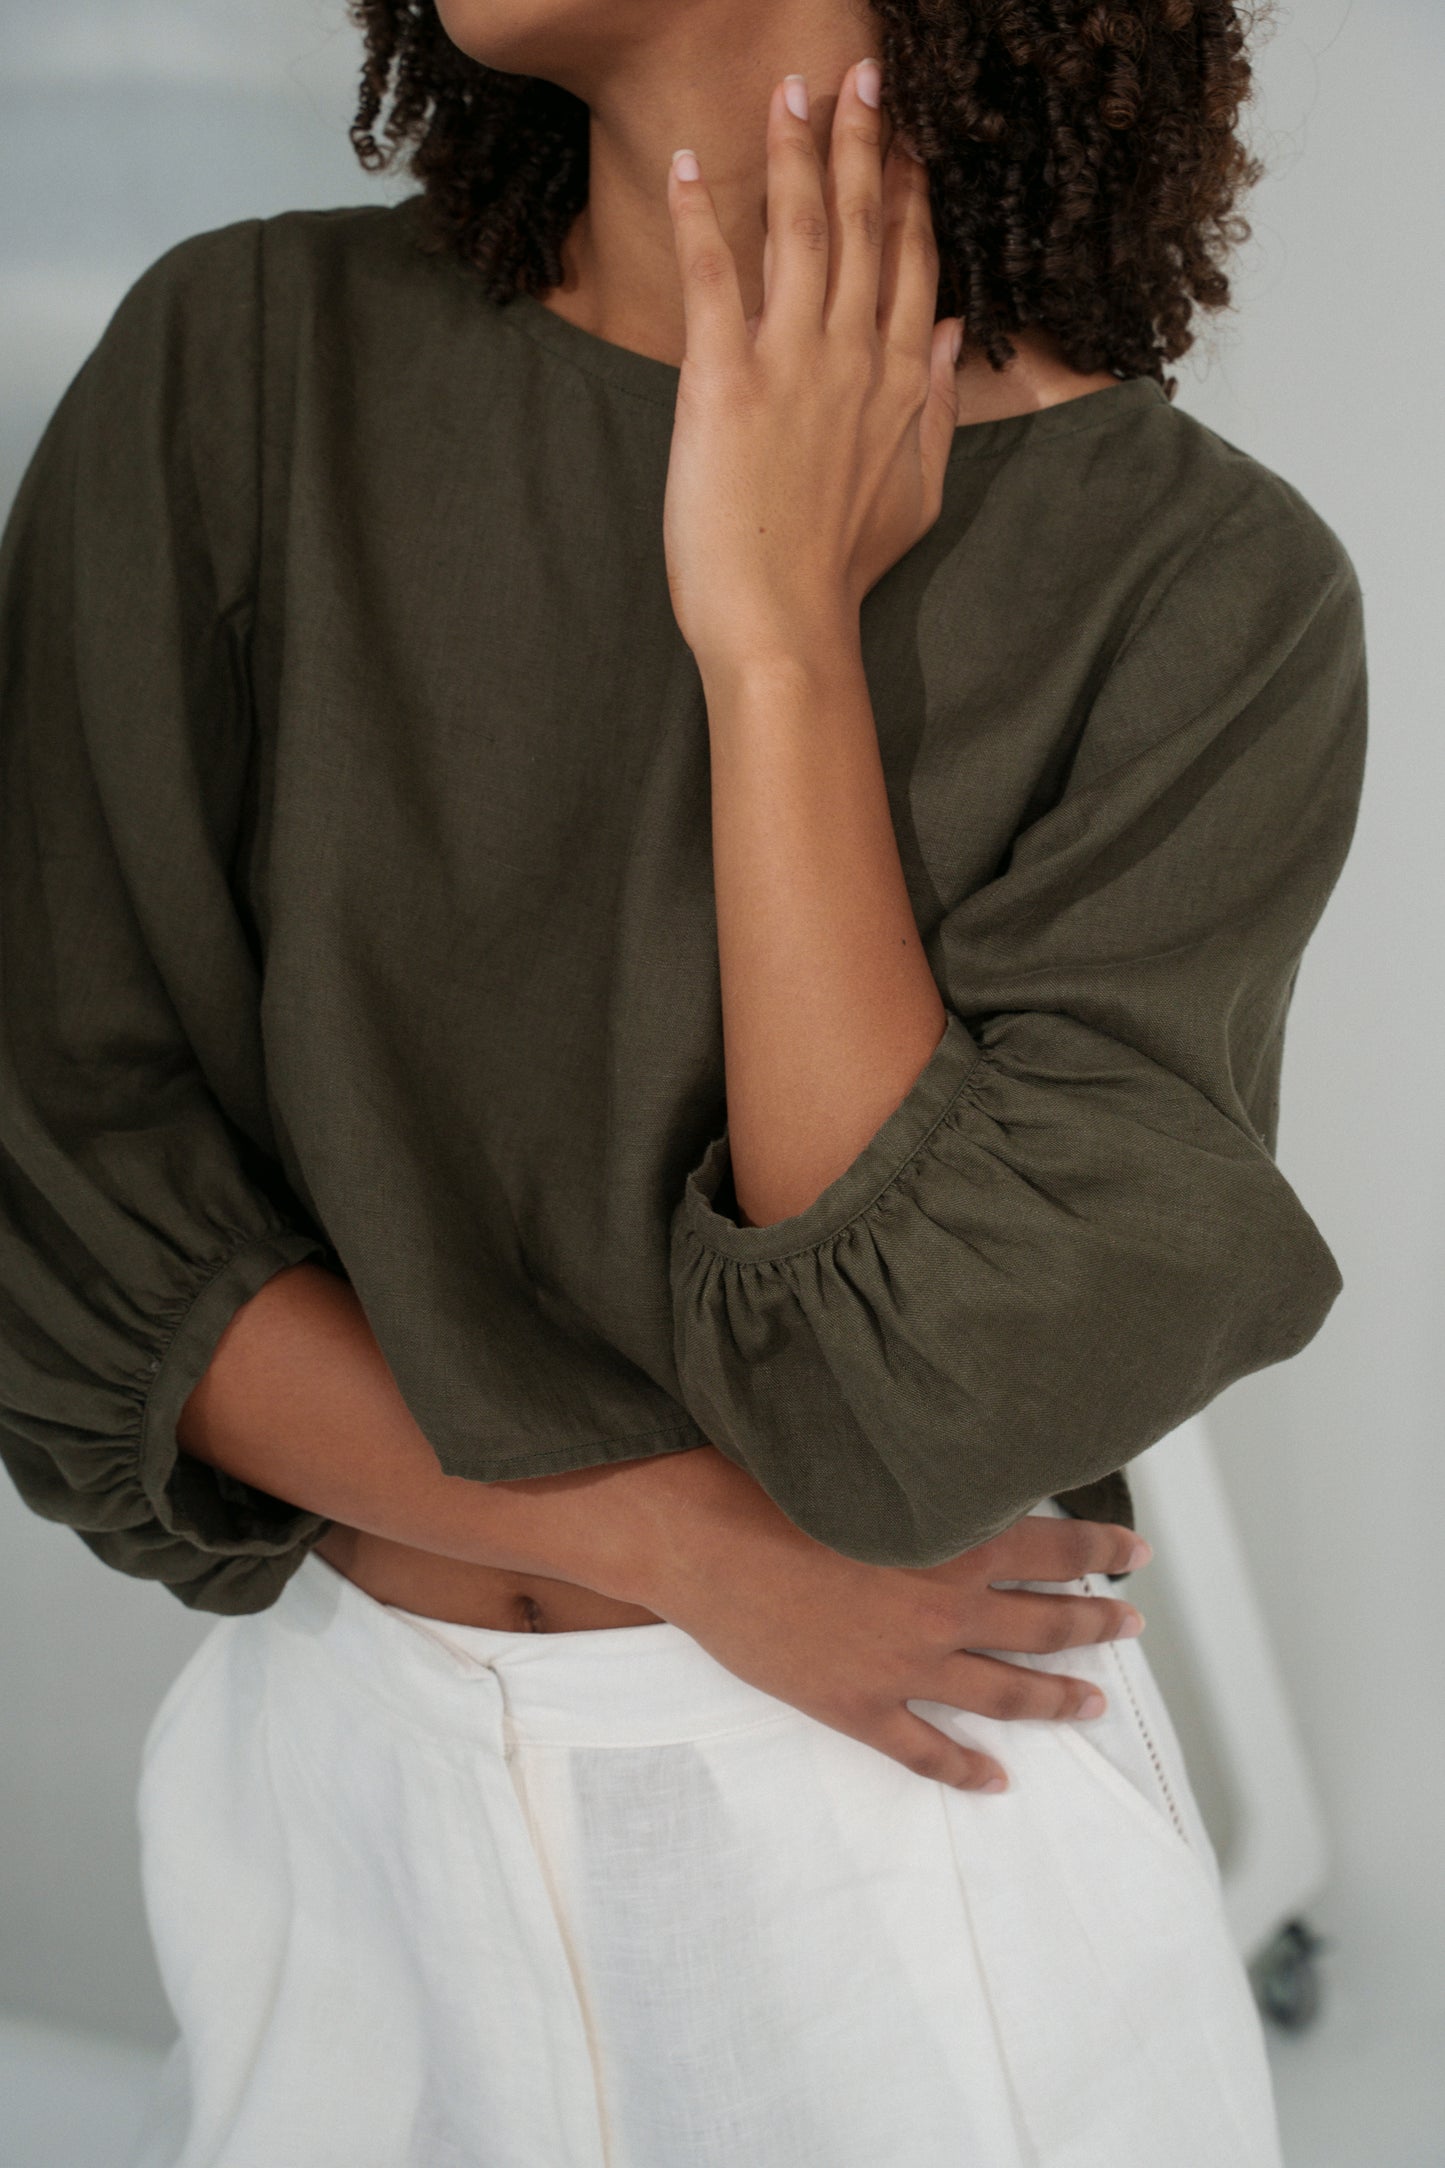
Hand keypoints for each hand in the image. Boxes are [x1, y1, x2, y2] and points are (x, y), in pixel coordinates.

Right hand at [642, 1457, 1147, 1792]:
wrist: (699, 1537)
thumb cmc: (772, 1483)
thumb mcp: (869, 1469)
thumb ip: (930, 1486)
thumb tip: (972, 1481)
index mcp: (951, 1542)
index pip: (1055, 1550)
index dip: (1103, 1553)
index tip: (1137, 1555)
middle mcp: (943, 1608)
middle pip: (1045, 1626)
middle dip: (1096, 1626)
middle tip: (1130, 1626)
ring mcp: (904, 1666)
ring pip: (1004, 1694)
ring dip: (1055, 1700)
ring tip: (1090, 1703)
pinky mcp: (858, 1706)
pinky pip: (927, 1752)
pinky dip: (967, 1770)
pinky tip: (995, 1780)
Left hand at [662, 59, 963, 676]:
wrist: (786, 626)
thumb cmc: (841, 571)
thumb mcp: (917, 492)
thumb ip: (937, 407)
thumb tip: (953, 337)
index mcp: (901, 381)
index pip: (911, 262)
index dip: (907, 192)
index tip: (905, 136)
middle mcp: (856, 357)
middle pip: (863, 227)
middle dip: (862, 142)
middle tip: (857, 73)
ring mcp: (795, 364)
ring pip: (803, 233)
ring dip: (797, 154)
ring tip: (790, 90)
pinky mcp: (727, 381)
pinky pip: (714, 279)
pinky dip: (701, 218)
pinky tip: (691, 164)